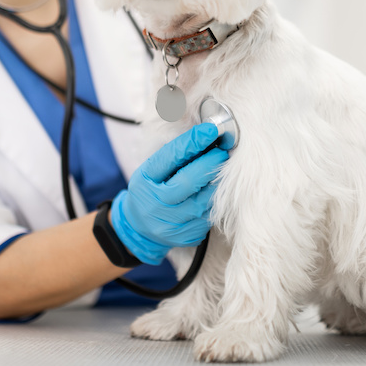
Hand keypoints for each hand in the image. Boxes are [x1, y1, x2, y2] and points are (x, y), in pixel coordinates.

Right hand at [110, 123, 227, 264]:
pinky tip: (220, 191)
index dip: (192, 142)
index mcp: (146, 179)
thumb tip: (203, 134)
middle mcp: (156, 203)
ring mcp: (170, 223)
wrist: (140, 228)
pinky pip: (208, 217)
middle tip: (223, 151)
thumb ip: (174, 153)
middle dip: (209, 163)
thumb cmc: (151, 189)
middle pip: (187, 182)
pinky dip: (216, 202)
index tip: (210, 130)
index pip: (169, 157)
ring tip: (225, 170)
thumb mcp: (152, 169)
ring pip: (202, 202)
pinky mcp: (186, 236)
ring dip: (217, 183)